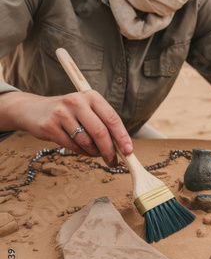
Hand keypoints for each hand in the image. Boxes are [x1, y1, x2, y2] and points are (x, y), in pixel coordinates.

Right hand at [0, 91, 132, 166]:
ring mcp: (62, 113)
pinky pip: (72, 146)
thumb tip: (122, 147)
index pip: (112, 118)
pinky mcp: (50, 126)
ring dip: (94, 152)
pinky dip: (81, 152)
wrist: (34, 110)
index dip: (122, 137)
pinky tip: (82, 150)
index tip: (129, 151)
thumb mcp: (87, 110)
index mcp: (92, 96)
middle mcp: (77, 101)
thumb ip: (103, 124)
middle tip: (113, 162)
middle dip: (109, 151)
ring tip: (95, 153)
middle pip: (100, 132)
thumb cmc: (69, 113)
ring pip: (86, 141)